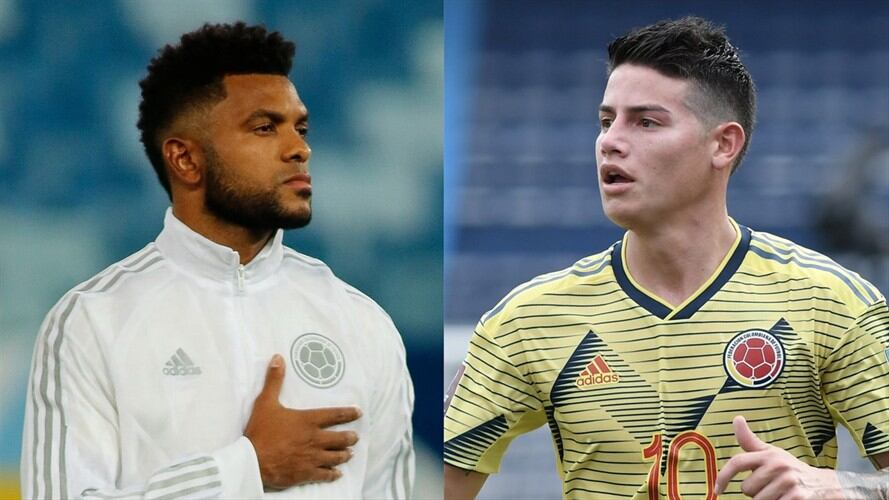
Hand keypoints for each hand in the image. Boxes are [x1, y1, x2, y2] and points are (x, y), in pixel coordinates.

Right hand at [245, 354, 361, 488]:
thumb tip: (278, 358)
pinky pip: (326, 475)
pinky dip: (333, 474)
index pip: (335, 414)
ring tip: (350, 453)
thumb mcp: (265, 402)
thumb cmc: (260, 431)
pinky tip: (337, 473)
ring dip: (345, 454)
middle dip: (350, 437)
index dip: (349, 413)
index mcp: (308, 420)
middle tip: (355, 436)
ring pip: (337, 457)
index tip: (359, 413)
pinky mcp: (307, 473)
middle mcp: (315, 439)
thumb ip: (274, 381)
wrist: (252, 461)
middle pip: (341, 438)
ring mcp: (313, 458)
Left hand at [715, 415, 842, 498]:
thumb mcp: (772, 453)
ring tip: (778, 494)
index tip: (718, 488)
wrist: (826, 485)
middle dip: (754, 492)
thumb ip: (750, 441)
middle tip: (770, 487)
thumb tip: (737, 419)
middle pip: (746, 488)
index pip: (737, 462)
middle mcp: (778, 466)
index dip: (723, 476)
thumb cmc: (791, 469)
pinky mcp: (798, 498)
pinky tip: (785, 499)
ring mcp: (789, 482)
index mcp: (769, 454)